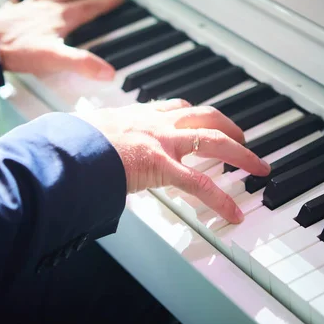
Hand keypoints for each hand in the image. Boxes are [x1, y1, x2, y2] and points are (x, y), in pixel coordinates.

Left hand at [0, 0, 123, 79]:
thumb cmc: (18, 49)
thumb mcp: (57, 59)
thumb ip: (83, 64)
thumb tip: (108, 72)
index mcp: (60, 18)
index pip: (88, 8)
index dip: (105, 3)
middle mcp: (45, 10)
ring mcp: (27, 10)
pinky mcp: (10, 15)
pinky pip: (19, 3)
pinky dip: (23, 1)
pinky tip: (19, 0)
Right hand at [75, 100, 270, 222]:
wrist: (65, 145)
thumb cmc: (70, 140)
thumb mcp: (89, 129)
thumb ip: (99, 135)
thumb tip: (88, 145)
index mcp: (138, 114)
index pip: (176, 108)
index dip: (195, 115)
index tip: (204, 120)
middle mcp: (155, 122)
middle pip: (205, 116)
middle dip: (229, 126)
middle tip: (243, 137)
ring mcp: (161, 141)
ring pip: (213, 141)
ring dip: (241, 153)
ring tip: (258, 167)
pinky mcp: (160, 165)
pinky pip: (200, 184)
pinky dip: (220, 200)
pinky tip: (234, 215)